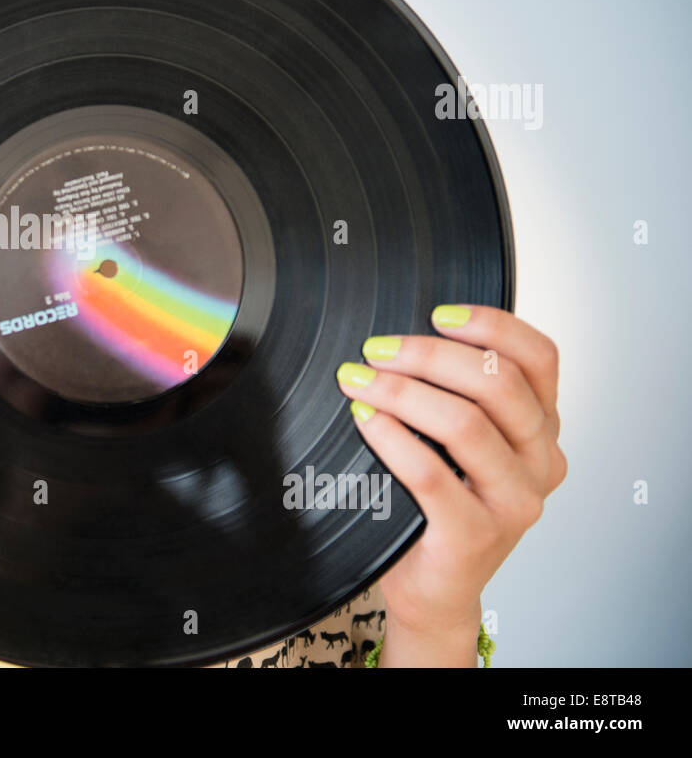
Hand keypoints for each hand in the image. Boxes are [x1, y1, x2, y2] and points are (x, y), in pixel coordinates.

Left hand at [333, 304, 564, 657]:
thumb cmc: (439, 505)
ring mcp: (514, 503)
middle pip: (499, 384)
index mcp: (543, 429)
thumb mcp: (460, 441)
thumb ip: (456, 393)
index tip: (438, 314)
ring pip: (465, 424)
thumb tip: (401, 337)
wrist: (434, 587)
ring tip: (358, 381)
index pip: (539, 358)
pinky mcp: (476, 536)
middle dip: (429, 356)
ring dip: (403, 392)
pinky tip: (365, 419)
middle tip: (376, 350)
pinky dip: (391, 437)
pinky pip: (430, 474)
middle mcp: (540, 463)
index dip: (491, 326)